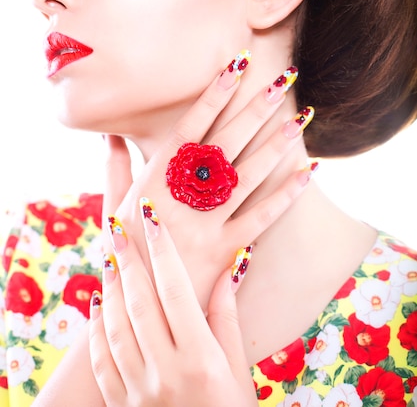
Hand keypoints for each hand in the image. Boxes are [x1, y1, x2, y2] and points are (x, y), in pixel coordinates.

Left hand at [90, 204, 258, 406]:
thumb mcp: (240, 369)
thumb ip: (227, 315)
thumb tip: (233, 265)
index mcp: (200, 359)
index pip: (176, 291)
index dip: (163, 251)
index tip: (154, 218)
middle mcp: (166, 371)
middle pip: (139, 303)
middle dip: (128, 260)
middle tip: (119, 226)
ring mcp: (139, 390)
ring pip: (116, 328)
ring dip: (109, 288)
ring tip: (108, 257)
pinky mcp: (123, 405)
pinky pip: (102, 361)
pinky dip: (96, 329)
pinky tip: (96, 303)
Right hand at [103, 60, 313, 307]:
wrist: (137, 307)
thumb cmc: (124, 251)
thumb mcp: (112, 206)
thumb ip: (114, 167)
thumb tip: (110, 133)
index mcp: (153, 180)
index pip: (188, 129)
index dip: (213, 97)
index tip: (235, 67)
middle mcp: (181, 197)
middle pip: (224, 145)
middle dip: (255, 109)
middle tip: (282, 79)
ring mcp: (205, 224)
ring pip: (247, 176)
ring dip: (276, 145)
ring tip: (301, 117)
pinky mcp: (225, 249)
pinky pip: (261, 219)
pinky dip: (286, 196)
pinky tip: (308, 172)